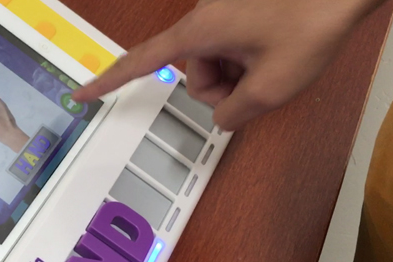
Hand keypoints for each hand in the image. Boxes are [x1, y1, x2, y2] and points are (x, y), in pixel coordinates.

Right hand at [72, 0, 385, 130]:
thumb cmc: (310, 22)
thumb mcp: (272, 86)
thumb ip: (235, 114)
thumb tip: (224, 117)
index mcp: (199, 33)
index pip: (140, 62)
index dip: (108, 82)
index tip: (82, 93)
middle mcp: (204, 18)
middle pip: (195, 75)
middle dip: (225, 89)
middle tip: (261, 85)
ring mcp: (224, 13)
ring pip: (217, 65)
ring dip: (243, 75)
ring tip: (276, 63)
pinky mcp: (241, 12)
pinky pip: (233, 47)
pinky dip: (253, 59)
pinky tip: (279, 51)